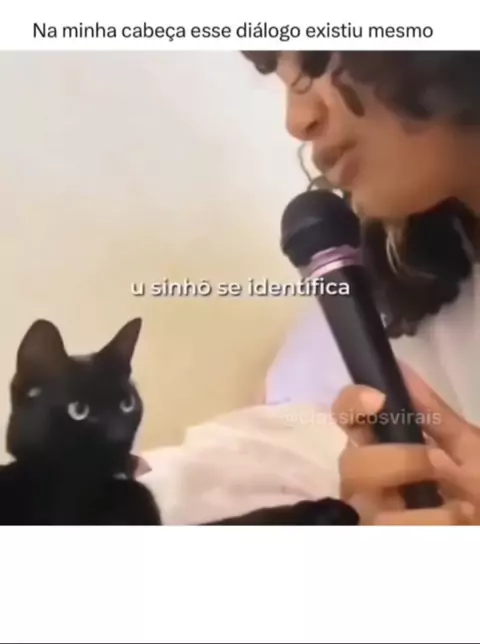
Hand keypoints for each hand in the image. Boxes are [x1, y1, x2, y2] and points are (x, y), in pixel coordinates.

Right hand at [333, 365, 478, 524]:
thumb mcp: (470, 447)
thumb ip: (433, 414)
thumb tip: (399, 367)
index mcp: (384, 445)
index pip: (345, 414)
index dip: (352, 403)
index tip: (379, 400)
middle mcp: (368, 479)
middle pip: (352, 464)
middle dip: (400, 462)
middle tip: (439, 467)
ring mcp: (373, 516)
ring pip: (374, 512)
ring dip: (428, 511)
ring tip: (461, 511)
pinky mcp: (382, 540)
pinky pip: (392, 536)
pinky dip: (432, 530)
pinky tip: (455, 527)